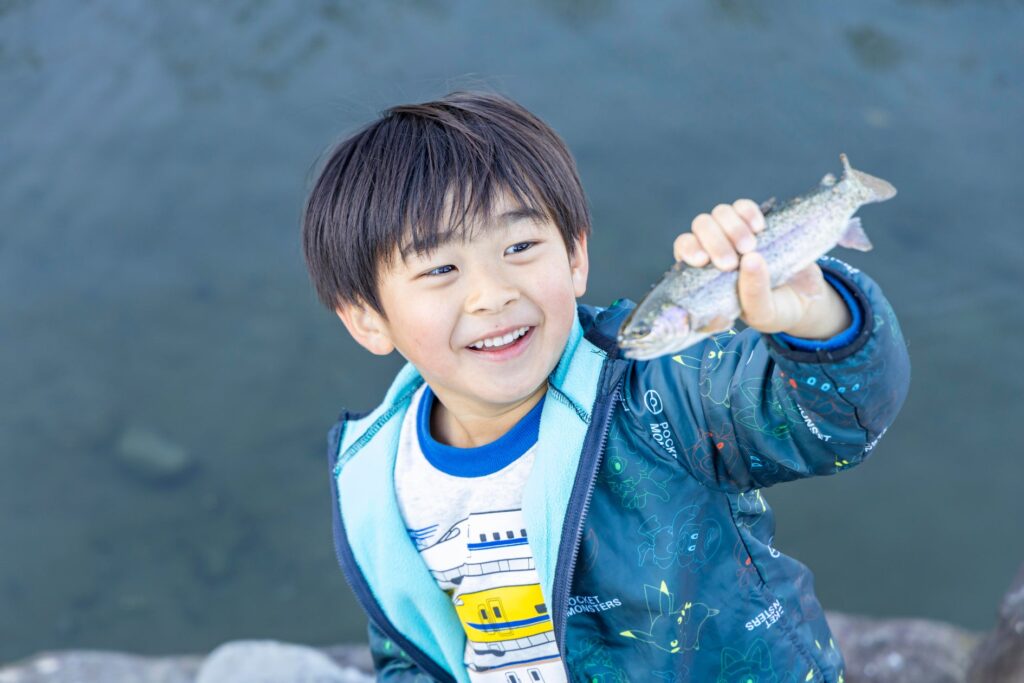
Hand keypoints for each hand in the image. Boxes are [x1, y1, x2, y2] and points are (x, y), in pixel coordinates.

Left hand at [673, 199, 847, 337]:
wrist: (807, 300)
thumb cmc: (775, 310)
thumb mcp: (763, 313)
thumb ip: (753, 296)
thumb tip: (750, 261)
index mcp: (706, 272)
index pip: (684, 248)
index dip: (689, 248)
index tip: (703, 260)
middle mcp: (716, 248)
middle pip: (701, 226)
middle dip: (714, 241)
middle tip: (731, 263)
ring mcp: (735, 233)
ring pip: (720, 213)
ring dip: (732, 227)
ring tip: (751, 247)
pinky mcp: (756, 223)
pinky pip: (743, 207)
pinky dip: (748, 212)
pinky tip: (759, 228)